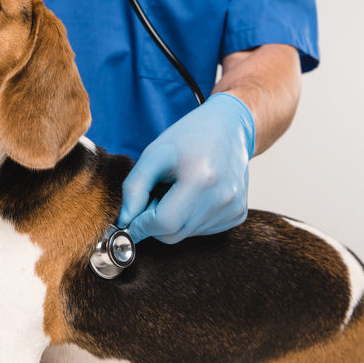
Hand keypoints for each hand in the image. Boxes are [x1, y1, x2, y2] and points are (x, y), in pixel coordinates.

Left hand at [118, 93, 254, 243]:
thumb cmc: (186, 138)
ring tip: (179, 190)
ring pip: (186, 235)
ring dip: (174, 220)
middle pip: (174, 235)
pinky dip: (190, 219)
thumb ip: (134, 189)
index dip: (141, 225)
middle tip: (156, 196)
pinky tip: (194, 195)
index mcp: (200, 178)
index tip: (131, 220)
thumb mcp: (153, 155)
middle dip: (156, 223)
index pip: (164, 223)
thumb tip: (125, 223)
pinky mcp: (238, 213)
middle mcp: (222, 197)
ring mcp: (233, 208)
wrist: (228, 127)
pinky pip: (202, 231)